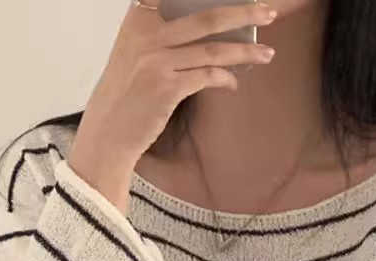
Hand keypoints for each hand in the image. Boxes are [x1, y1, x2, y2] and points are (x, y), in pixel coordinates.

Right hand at [68, 2, 278, 199]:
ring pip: (213, 49)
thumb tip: (207, 30)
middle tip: (268, 11)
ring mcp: (157, 61)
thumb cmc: (125, 96)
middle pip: (206, 16)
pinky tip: (234, 83)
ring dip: (245, 51)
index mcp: (139, 19)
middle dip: (243, 11)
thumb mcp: (134, 53)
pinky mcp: (167, 88)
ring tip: (267, 53)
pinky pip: (207, 77)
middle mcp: (147, 35)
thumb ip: (161, 34)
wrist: (108, 133)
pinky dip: (226, 79)